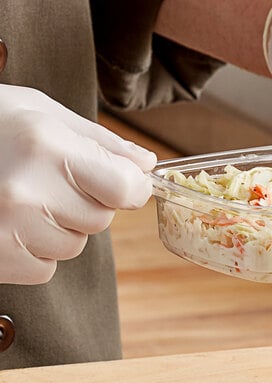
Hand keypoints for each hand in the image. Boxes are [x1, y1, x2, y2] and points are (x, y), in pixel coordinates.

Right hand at [0, 85, 156, 283]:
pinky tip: (9, 220)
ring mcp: (6, 230)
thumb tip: (146, 164)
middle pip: (101, 218)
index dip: (131, 187)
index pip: (126, 188)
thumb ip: (102, 142)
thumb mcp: (44, 114)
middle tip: (50, 179)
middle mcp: (27, 192)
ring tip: (22, 197)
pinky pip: (45, 268)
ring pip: (74, 244)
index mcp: (48, 148)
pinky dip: (36, 249)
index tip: (123, 182)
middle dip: (87, 200)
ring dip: (60, 225)